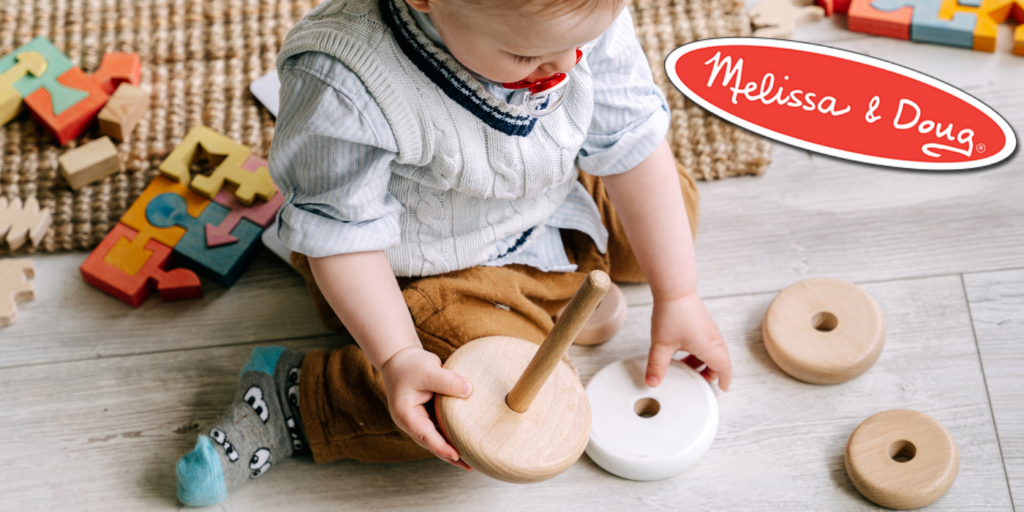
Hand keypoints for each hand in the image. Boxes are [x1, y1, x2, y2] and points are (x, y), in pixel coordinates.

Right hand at [380, 346, 473, 469]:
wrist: (400, 358)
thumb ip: (448, 381)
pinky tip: (466, 439)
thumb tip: (470, 391)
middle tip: (469, 466)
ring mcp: (419, 419)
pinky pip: (441, 428)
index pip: (425, 436)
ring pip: (437, 438)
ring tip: (471, 459)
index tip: (457, 456)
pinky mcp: (428, 414)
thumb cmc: (409, 365)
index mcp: (406, 415)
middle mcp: (412, 421)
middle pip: (432, 443)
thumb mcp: (428, 370)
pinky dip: (452, 434)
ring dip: (452, 448)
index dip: (441, 447)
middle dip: (449, 456)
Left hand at [646, 292, 732, 390]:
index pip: (725, 368)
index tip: (722, 389)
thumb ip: (657, 366)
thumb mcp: (661, 344)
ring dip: (703, 362)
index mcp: (709, 347)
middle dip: (711, 373)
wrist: (675, 289)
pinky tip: (681, 351)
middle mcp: (713, 339)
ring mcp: (709, 330)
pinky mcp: (703, 323)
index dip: (725, 380)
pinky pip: (707, 342)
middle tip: (697, 381)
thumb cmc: (672, 314)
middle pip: (720, 362)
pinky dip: (699, 351)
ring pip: (713, 351)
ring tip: (685, 367)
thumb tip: (652, 382)